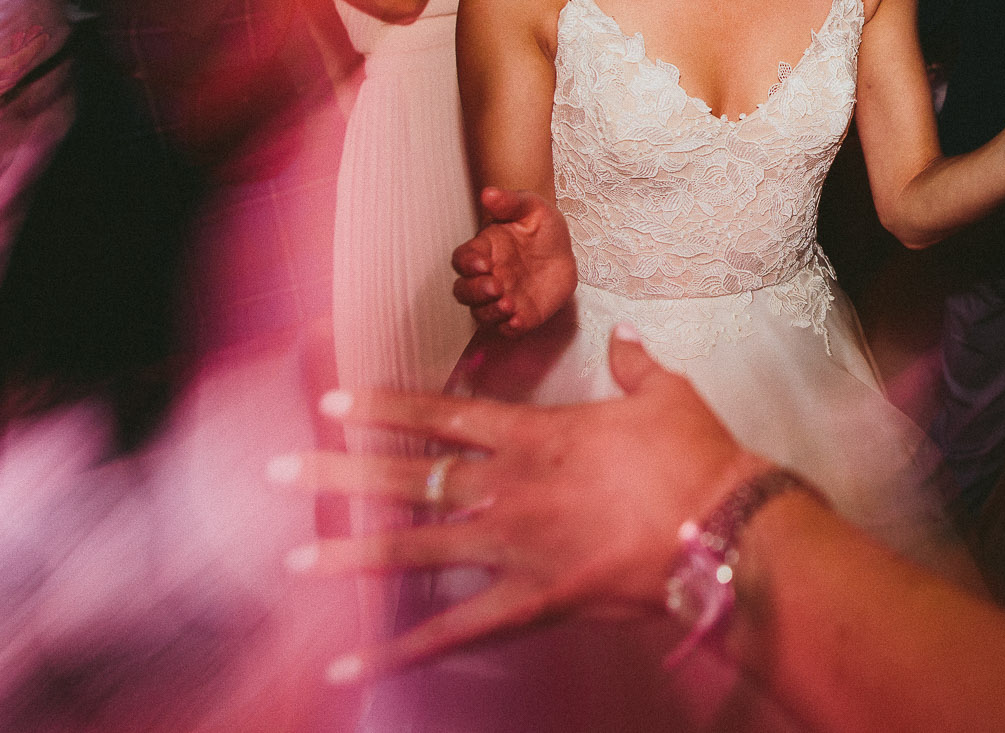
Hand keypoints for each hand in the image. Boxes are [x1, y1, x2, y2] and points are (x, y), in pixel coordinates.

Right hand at [0, 23, 50, 148]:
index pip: (9, 67)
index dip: (29, 51)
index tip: (41, 37)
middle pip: (13, 76)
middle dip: (27, 53)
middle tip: (33, 33)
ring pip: (5, 87)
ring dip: (16, 65)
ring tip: (18, 42)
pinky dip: (4, 79)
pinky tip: (0, 67)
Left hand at [272, 329, 767, 683]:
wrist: (724, 525)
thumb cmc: (697, 457)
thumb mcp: (667, 395)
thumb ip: (636, 365)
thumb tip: (628, 338)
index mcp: (536, 435)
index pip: (443, 415)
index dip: (385, 408)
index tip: (334, 404)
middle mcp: (511, 487)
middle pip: (410, 477)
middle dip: (341, 474)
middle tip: (280, 471)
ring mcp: (516, 546)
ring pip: (418, 548)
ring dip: (354, 555)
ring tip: (296, 562)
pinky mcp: (532, 600)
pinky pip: (457, 630)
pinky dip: (402, 649)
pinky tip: (350, 665)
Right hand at [451, 186, 578, 334]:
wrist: (566, 252)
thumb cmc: (542, 228)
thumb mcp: (532, 207)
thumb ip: (510, 202)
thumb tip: (488, 193)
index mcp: (484, 250)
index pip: (463, 260)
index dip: (467, 264)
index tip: (483, 263)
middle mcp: (487, 277)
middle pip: (464, 291)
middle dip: (475, 292)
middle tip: (496, 286)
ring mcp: (501, 298)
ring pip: (480, 313)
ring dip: (489, 312)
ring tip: (508, 304)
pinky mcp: (519, 316)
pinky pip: (505, 329)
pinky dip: (507, 328)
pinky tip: (517, 321)